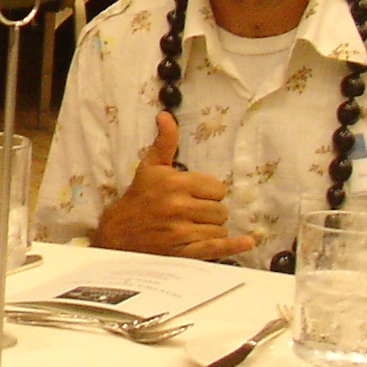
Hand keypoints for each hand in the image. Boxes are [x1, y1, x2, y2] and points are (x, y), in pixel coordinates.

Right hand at [91, 111, 256, 260]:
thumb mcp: (150, 166)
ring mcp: (182, 231)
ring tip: (194, 226)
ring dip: (212, 228)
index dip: (209, 191)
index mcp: (174, 183)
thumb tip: (166, 115)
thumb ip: (165, 142)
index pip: (216, 187)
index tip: (194, 194)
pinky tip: (248, 242)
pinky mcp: (184, 251)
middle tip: (193, 211)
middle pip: (220, 209)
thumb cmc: (139, 197)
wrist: (119, 233)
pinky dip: (234, 246)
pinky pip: (217, 247)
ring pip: (219, 228)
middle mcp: (179, 206)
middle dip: (211, 210)